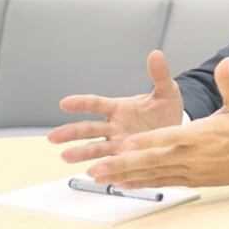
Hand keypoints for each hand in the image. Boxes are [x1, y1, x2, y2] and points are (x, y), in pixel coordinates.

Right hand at [48, 49, 183, 162]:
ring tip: (65, 157)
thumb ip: (159, 75)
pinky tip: (94, 175)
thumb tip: (156, 54)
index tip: (64, 103)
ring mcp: (117, 145)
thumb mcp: (166, 92)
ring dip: (81, 154)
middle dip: (71, 133)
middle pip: (89, 129)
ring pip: (95, 149)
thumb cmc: (166, 110)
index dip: (81, 103)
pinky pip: (112, 166)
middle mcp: (114, 127)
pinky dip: (104, 171)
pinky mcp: (125, 160)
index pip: (97, 104)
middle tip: (53, 137)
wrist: (176, 133)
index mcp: (120, 108)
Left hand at [87, 57, 228, 188]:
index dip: (147, 141)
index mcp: (202, 134)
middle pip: (154, 160)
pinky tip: (125, 183)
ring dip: (126, 175)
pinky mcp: (195, 180)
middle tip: (97, 166)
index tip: (126, 143)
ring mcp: (193, 170)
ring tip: (101, 176)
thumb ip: (228, 82)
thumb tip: (226, 61)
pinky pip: (164, 182)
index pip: (169, 137)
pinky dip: (143, 183)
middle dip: (123, 163)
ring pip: (154, 174)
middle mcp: (194, 155)